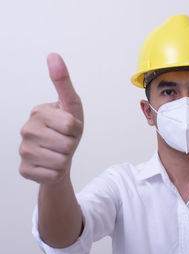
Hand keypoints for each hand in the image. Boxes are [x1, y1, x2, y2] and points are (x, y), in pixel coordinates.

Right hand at [19, 53, 83, 184]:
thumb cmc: (67, 130)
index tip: (70, 127)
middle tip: (65, 141)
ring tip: (59, 152)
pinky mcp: (25, 170)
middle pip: (67, 143)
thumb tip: (53, 55)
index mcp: (38, 112)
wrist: (60, 155)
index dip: (76, 128)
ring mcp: (23, 151)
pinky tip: (50, 164)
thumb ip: (63, 82)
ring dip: (66, 158)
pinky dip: (58, 172)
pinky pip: (53, 174)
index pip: (70, 124)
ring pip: (61, 160)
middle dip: (72, 144)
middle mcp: (26, 130)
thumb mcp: (71, 106)